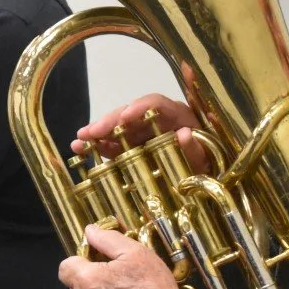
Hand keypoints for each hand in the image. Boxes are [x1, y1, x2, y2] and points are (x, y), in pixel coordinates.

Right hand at [71, 92, 209, 171]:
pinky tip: (80, 149)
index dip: (139, 107)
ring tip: (79, 141)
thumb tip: (184, 133)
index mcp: (177, 116)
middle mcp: (156, 121)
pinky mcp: (132, 149)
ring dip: (97, 132)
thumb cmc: (209, 168)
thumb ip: (196, 148)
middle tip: (91, 132)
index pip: (156, 103)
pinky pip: (113, 144)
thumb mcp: (206, 160)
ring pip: (117, 128)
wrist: (205, 186)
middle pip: (130, 113)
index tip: (125, 117)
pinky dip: (97, 146)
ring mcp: (142, 134)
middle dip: (109, 121)